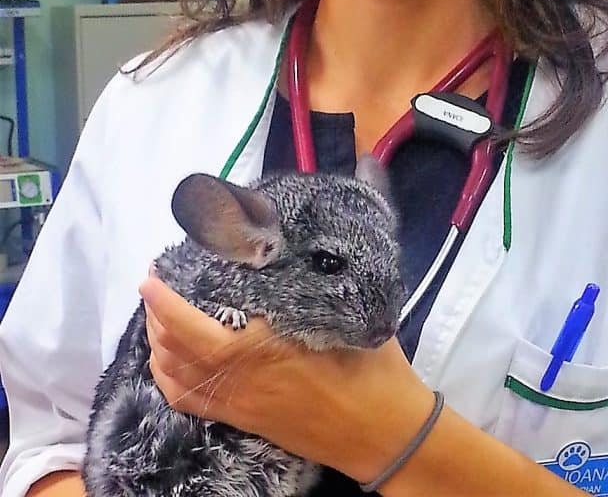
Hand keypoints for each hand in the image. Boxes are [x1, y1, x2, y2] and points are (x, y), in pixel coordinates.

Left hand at [139, 274, 434, 482]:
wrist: (383, 432)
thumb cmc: (372, 368)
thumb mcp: (345, 312)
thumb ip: (310, 283)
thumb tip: (286, 247)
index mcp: (261, 349)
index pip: (194, 326)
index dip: (165, 302)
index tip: (152, 274)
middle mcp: (241, 379)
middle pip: (175, 350)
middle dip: (155, 315)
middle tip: (155, 283)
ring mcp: (240, 404)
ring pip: (176, 377)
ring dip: (157, 344)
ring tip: (157, 314)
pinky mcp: (245, 420)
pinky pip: (190, 403)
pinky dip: (168, 379)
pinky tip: (167, 360)